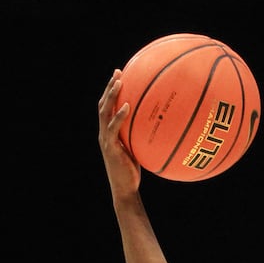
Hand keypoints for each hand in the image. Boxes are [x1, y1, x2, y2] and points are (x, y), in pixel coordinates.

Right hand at [98, 70, 140, 196]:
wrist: (125, 190)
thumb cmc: (133, 173)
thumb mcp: (137, 151)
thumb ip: (141, 138)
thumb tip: (159, 129)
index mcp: (108, 132)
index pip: (107, 107)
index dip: (111, 92)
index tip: (120, 76)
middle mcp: (104, 133)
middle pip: (103, 104)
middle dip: (110, 87)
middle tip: (118, 72)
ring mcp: (105, 139)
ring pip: (105, 112)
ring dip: (111, 96)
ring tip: (119, 82)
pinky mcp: (110, 147)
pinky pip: (114, 128)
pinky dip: (119, 115)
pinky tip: (127, 105)